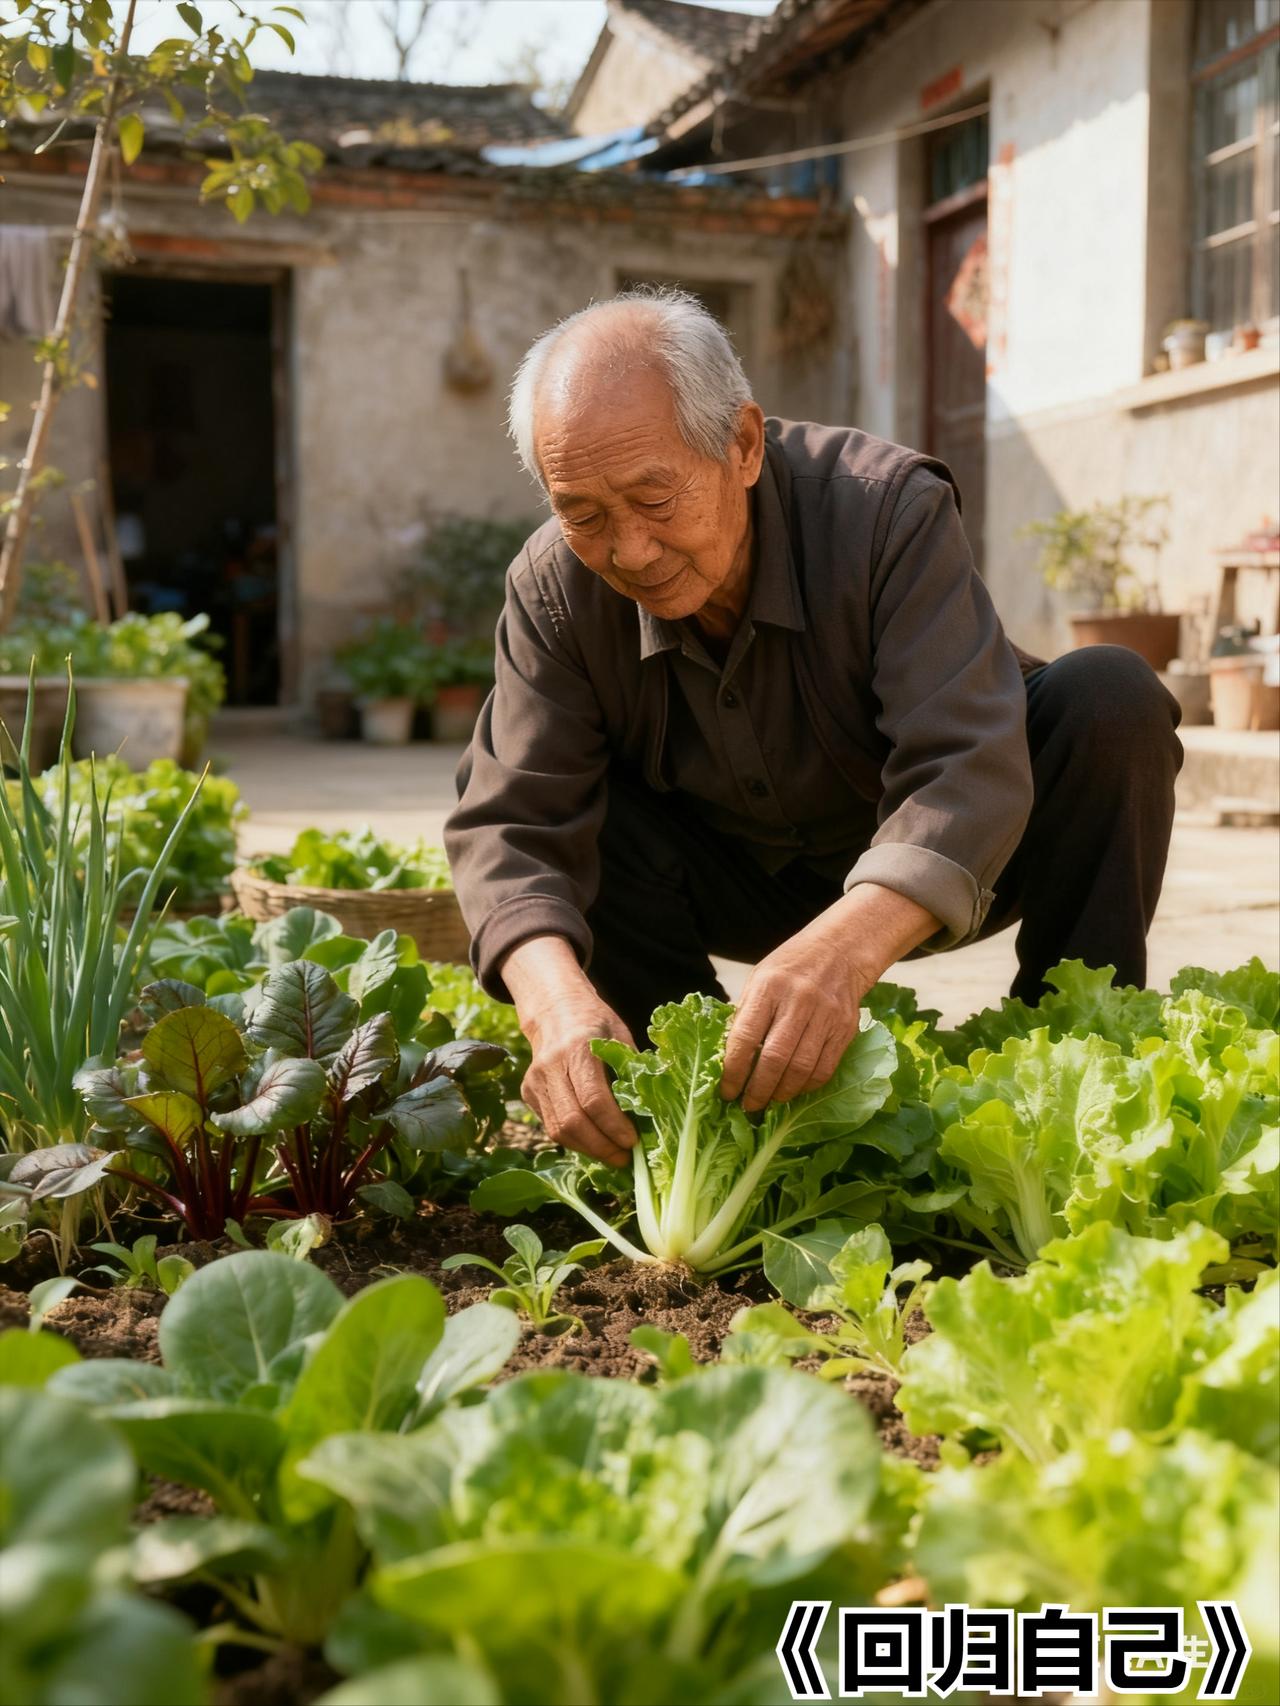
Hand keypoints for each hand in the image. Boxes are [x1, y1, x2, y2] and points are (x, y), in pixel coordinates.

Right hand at [500, 935, 637, 1166]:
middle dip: (602, 1146)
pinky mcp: (528, 1093)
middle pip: (573, 1121)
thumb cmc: (596, 1023)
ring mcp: (535, 1081)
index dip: (614, 1126)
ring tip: (612, 1155)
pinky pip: (551, 1127)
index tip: (633, 1141)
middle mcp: (551, 1066)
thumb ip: (633, 1070)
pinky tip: (595, 1143)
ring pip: (559, 1130)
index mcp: (578, 1048)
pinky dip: (574, 1141)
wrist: (555, 1010)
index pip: (593, 1099)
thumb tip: (655, 1111)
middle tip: (625, 1158)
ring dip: (588, 1149)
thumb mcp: (621, 1035)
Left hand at [720, 884, 939, 1111]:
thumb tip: (726, 1057)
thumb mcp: (759, 979)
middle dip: (757, 1090)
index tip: (726, 1091)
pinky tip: (794, 1090)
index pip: (745, 1038)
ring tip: (769, 1102)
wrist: (839, 951)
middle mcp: (797, 1001)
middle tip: (748, 1107)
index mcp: (767, 987)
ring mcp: (824, 1015)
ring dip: (782, 1093)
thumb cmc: (790, 967)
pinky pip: (824, 1068)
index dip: (733, 1071)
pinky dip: (806, 1086)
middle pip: (774, 1059)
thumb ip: (745, 1014)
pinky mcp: (844, 1028)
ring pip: (801, 1068)